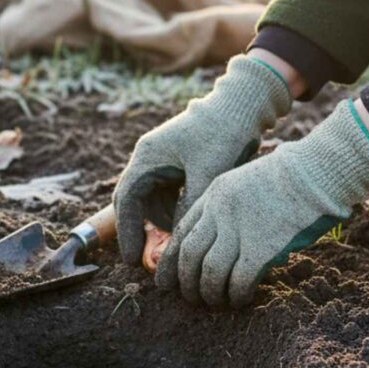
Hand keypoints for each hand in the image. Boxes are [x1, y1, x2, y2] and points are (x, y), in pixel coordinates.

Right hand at [113, 56, 292, 264]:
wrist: (241, 106)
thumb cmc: (224, 136)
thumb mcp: (207, 176)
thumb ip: (189, 209)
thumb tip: (178, 243)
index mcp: (148, 157)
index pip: (127, 200)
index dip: (127, 232)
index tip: (133, 261)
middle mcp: (148, 157)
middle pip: (132, 201)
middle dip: (138, 230)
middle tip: (145, 261)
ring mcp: (160, 158)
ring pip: (150, 199)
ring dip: (160, 220)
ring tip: (178, 241)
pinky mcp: (174, 161)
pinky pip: (165, 192)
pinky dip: (172, 209)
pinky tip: (188, 221)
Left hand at [155, 100, 368, 307]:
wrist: (317, 172)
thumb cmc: (290, 177)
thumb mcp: (246, 182)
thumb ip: (229, 209)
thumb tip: (221, 244)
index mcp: (214, 194)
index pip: (181, 232)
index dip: (170, 262)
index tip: (165, 281)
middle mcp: (220, 212)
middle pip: (189, 255)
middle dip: (185, 282)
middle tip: (190, 299)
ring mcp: (240, 229)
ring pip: (209, 271)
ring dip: (209, 293)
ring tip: (215, 302)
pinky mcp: (261, 247)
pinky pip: (239, 280)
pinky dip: (236, 294)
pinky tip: (240, 300)